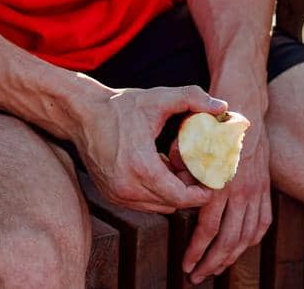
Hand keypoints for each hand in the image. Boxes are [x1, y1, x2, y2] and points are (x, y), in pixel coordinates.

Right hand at [74, 85, 226, 213]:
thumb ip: (192, 98)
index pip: (181, 197)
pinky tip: (158, 168)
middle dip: (189, 189)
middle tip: (196, 168)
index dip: (201, 193)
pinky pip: (144, 202)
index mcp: (141, 167)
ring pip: (159, 205)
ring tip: (176, 165)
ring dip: (172, 191)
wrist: (81, 113)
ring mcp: (117, 194)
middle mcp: (127, 187)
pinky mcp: (111, 195)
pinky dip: (156, 191)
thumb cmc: (120, 106)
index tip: (212, 180)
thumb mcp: (158, 98)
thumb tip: (221, 107)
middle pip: (172, 203)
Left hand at [167, 126, 272, 282]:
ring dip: (232, 257)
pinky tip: (240, 248)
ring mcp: (256, 189)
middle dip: (212, 263)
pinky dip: (252, 240)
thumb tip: (173, 189)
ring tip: (216, 269)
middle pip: (228, 239)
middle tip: (197, 277)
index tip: (185, 264)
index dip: (196, 250)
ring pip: (247, 236)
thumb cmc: (208, 121)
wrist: (243, 103)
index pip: (208, 227)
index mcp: (219, 180)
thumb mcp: (186, 140)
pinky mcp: (265, 186)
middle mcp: (240, 189)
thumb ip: (179, 166)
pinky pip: (263, 222)